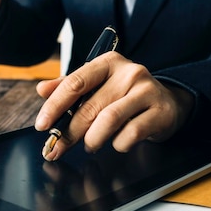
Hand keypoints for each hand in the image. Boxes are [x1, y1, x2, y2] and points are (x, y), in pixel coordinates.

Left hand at [34, 51, 194, 160]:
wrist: (168, 102)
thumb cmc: (126, 94)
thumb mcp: (98, 85)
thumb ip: (70, 87)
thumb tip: (42, 90)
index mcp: (108, 62)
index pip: (75, 82)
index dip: (55, 106)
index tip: (42, 125)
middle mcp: (129, 72)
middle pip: (90, 106)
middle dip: (69, 132)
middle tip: (57, 148)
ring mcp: (146, 91)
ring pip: (109, 120)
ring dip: (93, 139)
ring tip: (90, 145)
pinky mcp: (160, 111)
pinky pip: (131, 134)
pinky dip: (118, 144)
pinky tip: (117, 143)